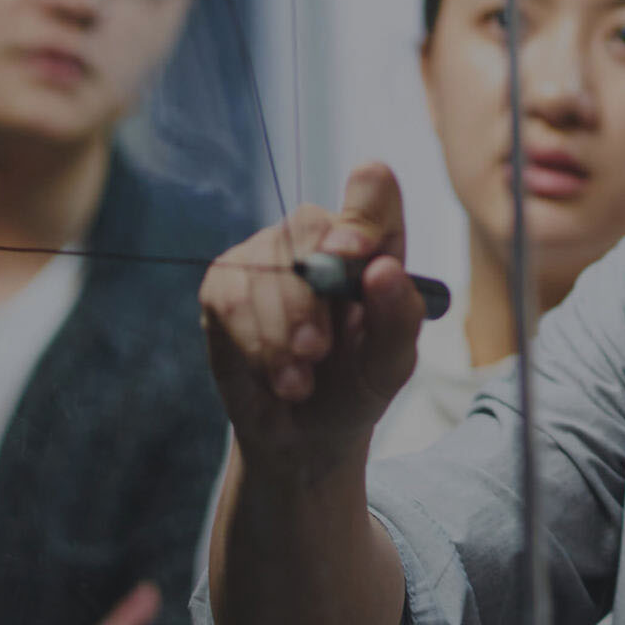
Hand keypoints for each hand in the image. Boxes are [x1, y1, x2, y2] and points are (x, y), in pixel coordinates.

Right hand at [198, 164, 424, 476]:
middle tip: (317, 351)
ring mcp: (269, 252)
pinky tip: (273, 374)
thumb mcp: (391, 365)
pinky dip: (252, 342)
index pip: (372, 191)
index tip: (356, 252)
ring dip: (280, 334)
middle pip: (309, 227)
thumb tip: (383, 270)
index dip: (362, 211)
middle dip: (310, 297)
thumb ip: (398, 318)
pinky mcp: (226, 280)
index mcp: (374, 242)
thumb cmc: (357, 385)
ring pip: (266, 267)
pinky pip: (230, 295)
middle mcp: (320, 235)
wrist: (304, 432)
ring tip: (298, 383)